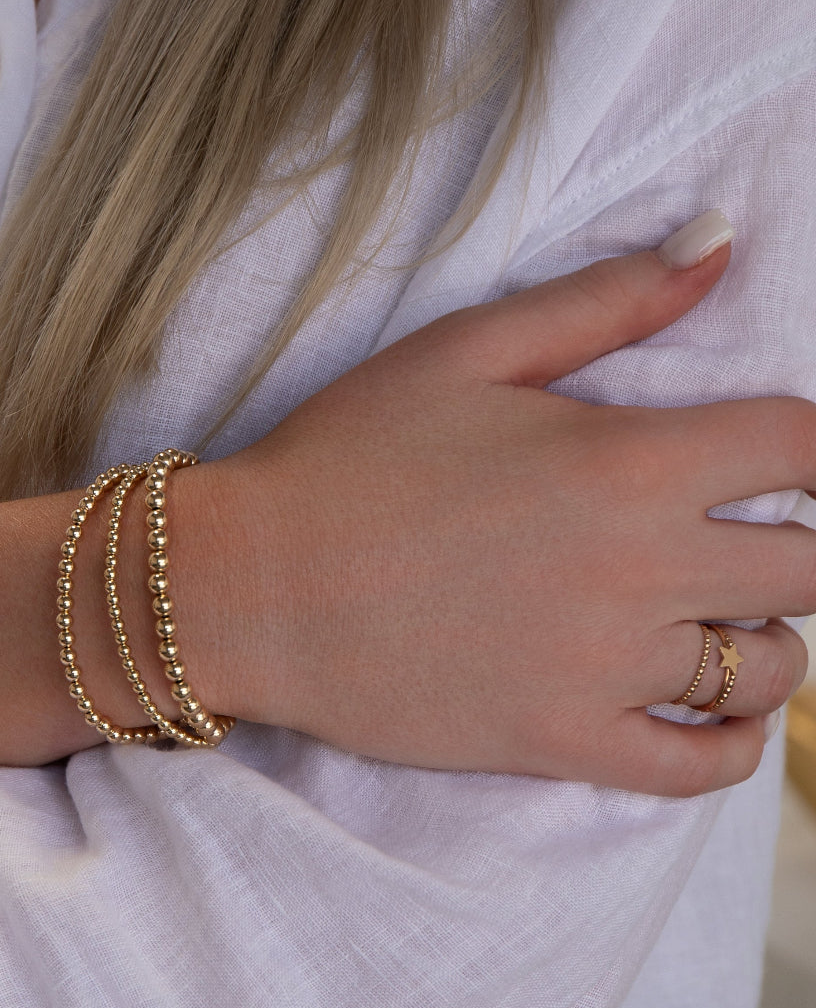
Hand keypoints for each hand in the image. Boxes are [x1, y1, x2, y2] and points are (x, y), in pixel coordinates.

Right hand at [204, 230, 813, 794]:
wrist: (248, 586)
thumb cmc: (343, 459)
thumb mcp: (463, 351)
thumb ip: (604, 299)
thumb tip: (721, 239)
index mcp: (627, 461)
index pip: (804, 445)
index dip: (814, 446)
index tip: (781, 457)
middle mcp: (638, 571)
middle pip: (814, 566)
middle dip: (801, 542)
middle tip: (742, 536)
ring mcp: (602, 670)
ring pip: (767, 669)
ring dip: (764, 639)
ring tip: (714, 619)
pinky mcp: (557, 743)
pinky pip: (696, 769)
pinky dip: (732, 747)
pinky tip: (716, 715)